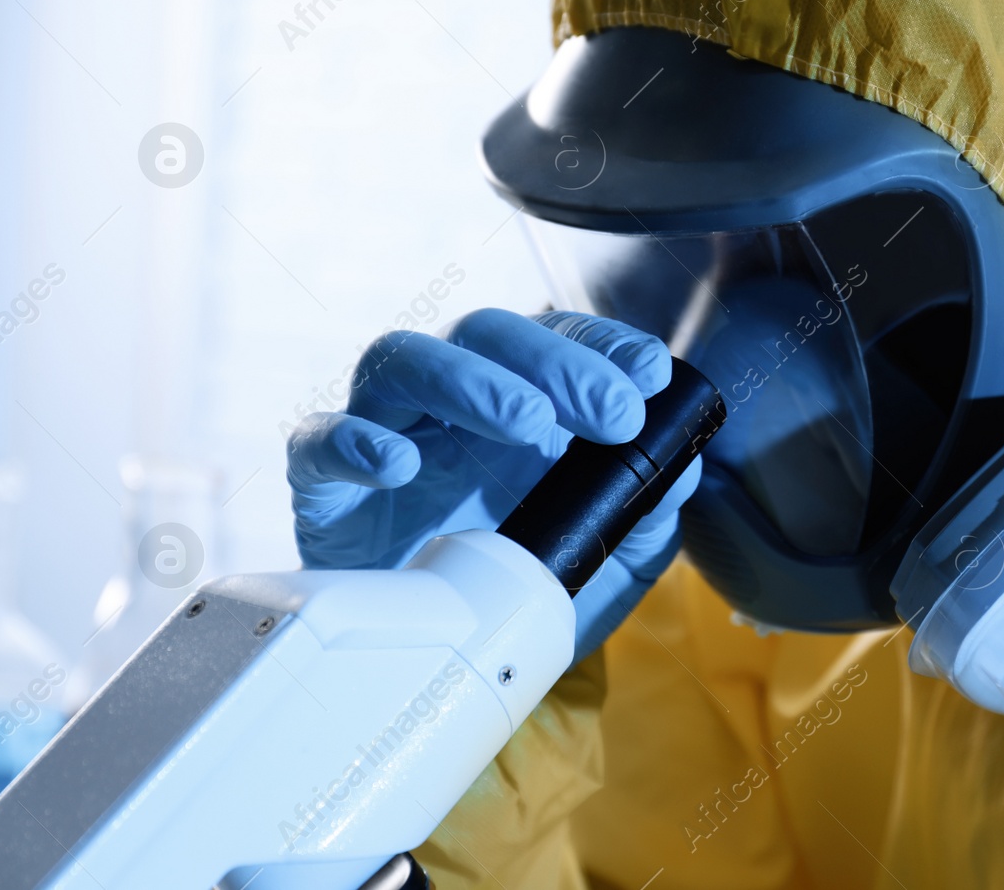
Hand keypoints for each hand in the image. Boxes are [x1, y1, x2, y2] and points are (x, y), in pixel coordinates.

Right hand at [285, 309, 699, 660]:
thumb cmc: (513, 596)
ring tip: (529, 423)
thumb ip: (643, 515)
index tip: (651, 374)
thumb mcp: (602, 563)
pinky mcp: (324, 486)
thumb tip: (684, 469)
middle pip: (487, 334)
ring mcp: (385, 432)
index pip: (558, 340)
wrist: (428, 670)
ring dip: (472, 381)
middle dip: (558, 364)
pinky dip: (354, 442)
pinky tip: (398, 465)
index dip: (604, 345)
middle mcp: (450, 403)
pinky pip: (319, 439)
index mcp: (518, 401)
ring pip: (406, 360)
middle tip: (615, 413)